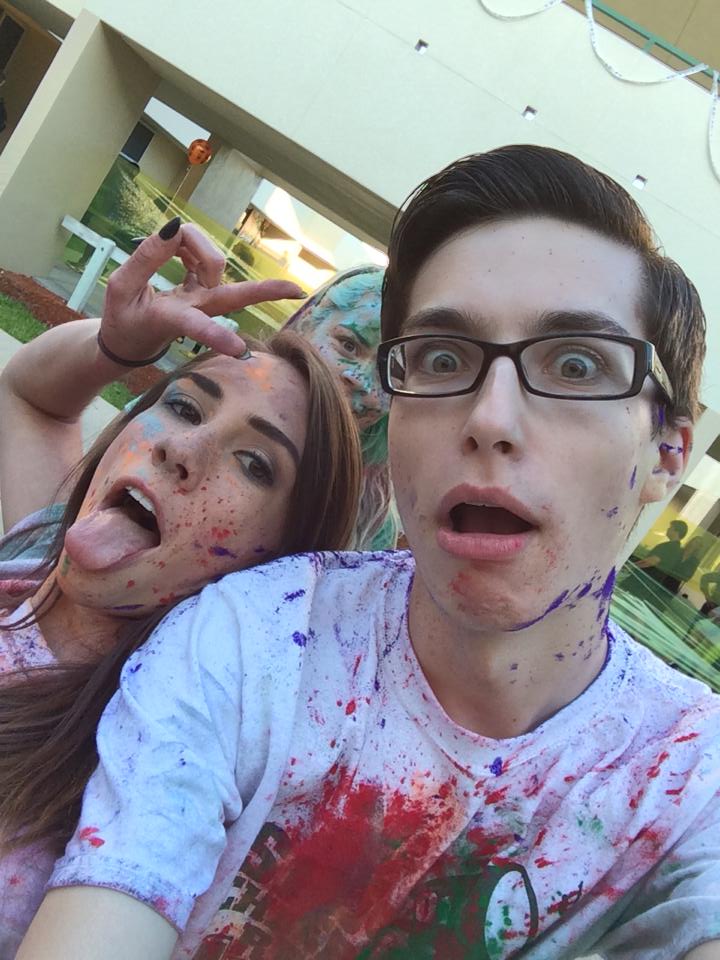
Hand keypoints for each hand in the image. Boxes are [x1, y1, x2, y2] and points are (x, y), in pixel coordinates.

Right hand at [99, 219, 304, 361]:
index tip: (239, 350)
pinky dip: (193, 248)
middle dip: (265, 291)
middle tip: (298, 291)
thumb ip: (145, 259)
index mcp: (172, 319)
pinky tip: (179, 255)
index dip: (216, 335)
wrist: (130, 340)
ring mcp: (207, 301)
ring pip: (215, 261)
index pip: (196, 326)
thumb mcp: (120, 288)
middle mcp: (197, 311)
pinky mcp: (207, 290)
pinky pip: (207, 255)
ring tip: (170, 256)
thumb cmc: (123, 319)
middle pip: (236, 296)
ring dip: (196, 247)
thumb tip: (175, 228)